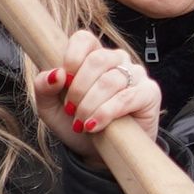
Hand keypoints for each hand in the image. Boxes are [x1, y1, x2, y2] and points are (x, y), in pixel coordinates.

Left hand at [32, 39, 159, 159]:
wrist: (98, 154)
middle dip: (78, 88)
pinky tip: (96, 126)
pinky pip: (127, 97)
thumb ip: (43, 88)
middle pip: (97, 60)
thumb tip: (55, 74)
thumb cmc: (77, 125)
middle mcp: (117, 60)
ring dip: (90, 105)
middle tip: (71, 110)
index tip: (63, 81)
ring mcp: (136, 75)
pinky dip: (107, 113)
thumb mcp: (50, 109)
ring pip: (111, 80)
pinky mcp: (149, 94)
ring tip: (82, 123)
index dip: (72, 57)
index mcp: (93, 56)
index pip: (84, 39)